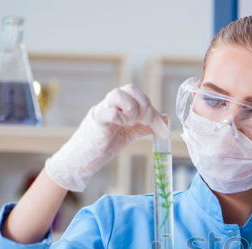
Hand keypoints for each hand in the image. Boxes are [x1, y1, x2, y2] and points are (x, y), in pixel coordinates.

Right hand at [45, 84, 168, 191]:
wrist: (86, 157)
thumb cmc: (106, 143)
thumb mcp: (131, 132)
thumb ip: (146, 125)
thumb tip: (165, 119)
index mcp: (120, 103)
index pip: (139, 94)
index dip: (152, 108)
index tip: (160, 129)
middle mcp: (111, 103)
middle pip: (130, 88)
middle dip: (144, 106)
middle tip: (143, 123)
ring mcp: (102, 109)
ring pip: (117, 94)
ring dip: (132, 110)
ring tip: (131, 124)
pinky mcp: (96, 121)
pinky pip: (109, 111)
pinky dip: (120, 118)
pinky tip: (121, 127)